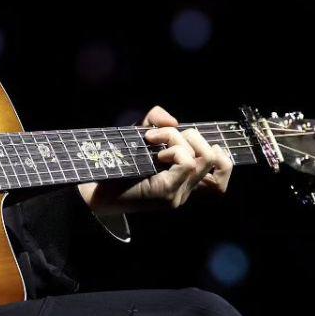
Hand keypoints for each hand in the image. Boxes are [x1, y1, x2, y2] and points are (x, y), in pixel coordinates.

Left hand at [79, 104, 232, 213]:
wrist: (93, 190)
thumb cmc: (117, 163)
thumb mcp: (139, 136)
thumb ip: (156, 121)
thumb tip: (173, 121)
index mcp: (183, 183)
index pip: (221, 178)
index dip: (220, 154)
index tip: (188, 139)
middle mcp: (185, 191)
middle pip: (218, 159)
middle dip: (193, 136)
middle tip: (162, 136)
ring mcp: (178, 194)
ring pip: (204, 158)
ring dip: (179, 139)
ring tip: (154, 141)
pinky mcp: (166, 192)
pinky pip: (187, 163)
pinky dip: (173, 148)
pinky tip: (153, 150)